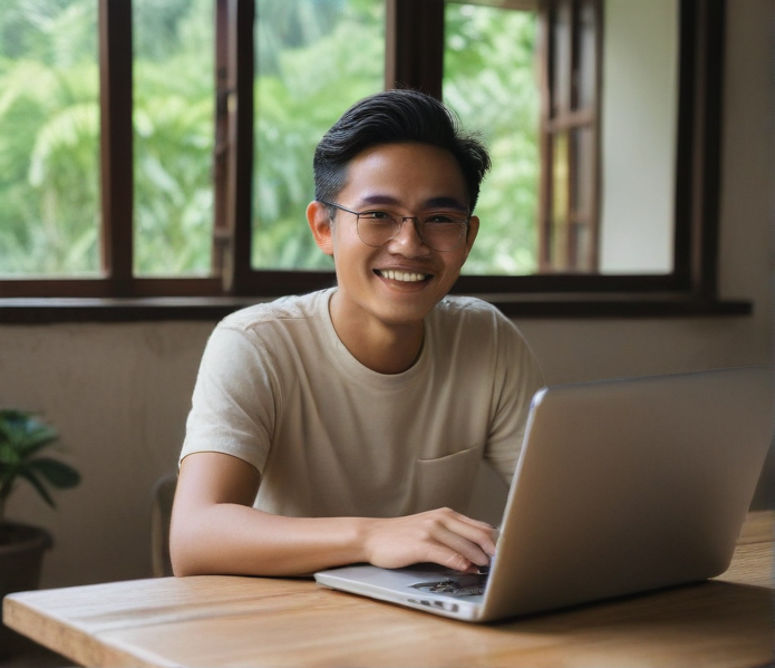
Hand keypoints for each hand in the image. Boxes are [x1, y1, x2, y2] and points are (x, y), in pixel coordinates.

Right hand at [361, 507, 496, 571]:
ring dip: (479, 559)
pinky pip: (446, 554)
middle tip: (504, 563)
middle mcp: (441, 518)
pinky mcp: (420, 544)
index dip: (496, 541)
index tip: (506, 554)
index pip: (481, 526)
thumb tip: (478, 556)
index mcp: (446, 514)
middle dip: (493, 550)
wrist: (373, 536)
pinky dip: (459, 563)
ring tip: (487, 569)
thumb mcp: (431, 529)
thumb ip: (454, 538)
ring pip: (465, 545)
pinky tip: (466, 569)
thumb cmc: (402, 536)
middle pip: (478, 534)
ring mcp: (430, 530)